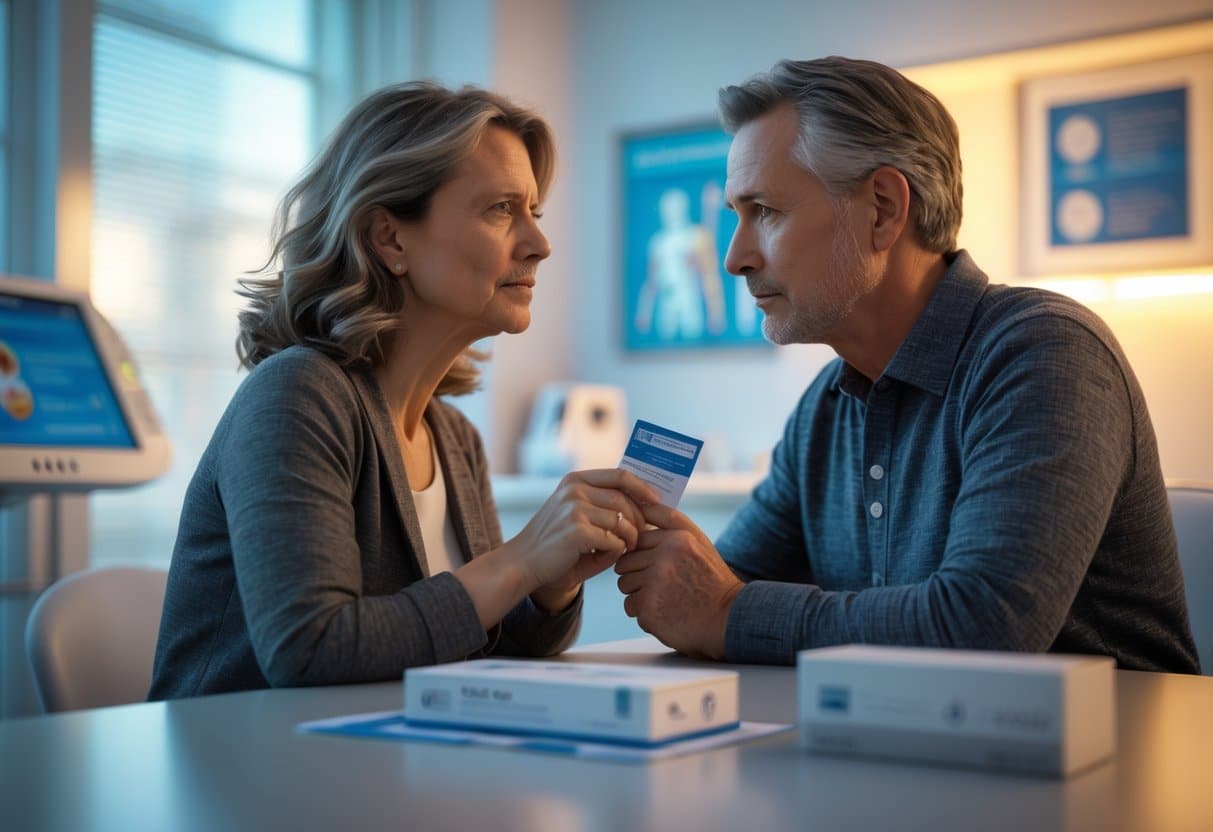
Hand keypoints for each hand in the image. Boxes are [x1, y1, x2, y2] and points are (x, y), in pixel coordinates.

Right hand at [507, 469, 660, 607]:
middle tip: (641, 536)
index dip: (642, 487)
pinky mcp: (577, 531)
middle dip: (639, 519)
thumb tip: (646, 506)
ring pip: (621, 521)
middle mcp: (574, 490)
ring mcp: (574, 508)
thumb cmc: (557, 543)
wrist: (524, 564)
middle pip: (624, 499)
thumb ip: (606, 508)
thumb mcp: (578, 514)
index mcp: (575, 480)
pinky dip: (615, 551)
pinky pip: (613, 540)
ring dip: (629, 538)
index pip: (619, 475)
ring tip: (625, 548)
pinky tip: (606, 556)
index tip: (657, 501)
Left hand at [614, 502, 743, 659]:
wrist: (728, 618)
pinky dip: (645, 612)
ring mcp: (655, 585)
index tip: (661, 566)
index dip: (643, 555)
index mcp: (677, 539)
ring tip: (666, 597)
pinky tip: (667, 612)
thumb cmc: (710, 577)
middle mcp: (664, 559)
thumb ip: (669, 519)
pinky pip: (630, 606)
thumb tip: (640, 503)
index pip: (636, 540)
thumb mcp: (697, 540)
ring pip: (624, 585)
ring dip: (640, 594)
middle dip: (638, 574)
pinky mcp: (649, 610)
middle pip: (625, 563)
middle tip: (664, 585)